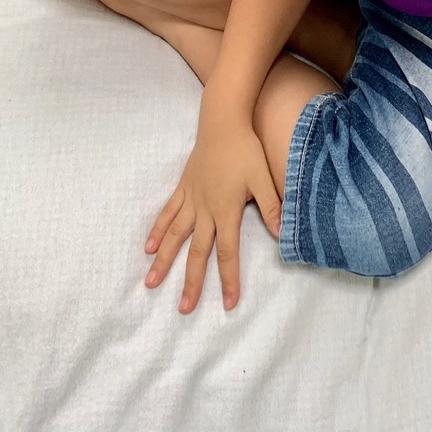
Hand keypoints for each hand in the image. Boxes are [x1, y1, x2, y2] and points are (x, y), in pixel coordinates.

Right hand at [143, 121, 281, 313]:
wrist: (222, 122)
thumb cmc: (245, 150)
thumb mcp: (263, 178)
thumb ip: (273, 208)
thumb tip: (283, 236)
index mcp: (226, 210)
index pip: (228, 252)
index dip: (228, 279)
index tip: (228, 303)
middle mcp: (204, 209)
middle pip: (197, 252)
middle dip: (190, 282)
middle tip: (184, 308)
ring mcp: (190, 199)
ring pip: (175, 236)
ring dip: (163, 261)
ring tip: (150, 283)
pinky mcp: (182, 188)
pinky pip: (167, 213)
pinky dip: (157, 230)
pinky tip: (149, 247)